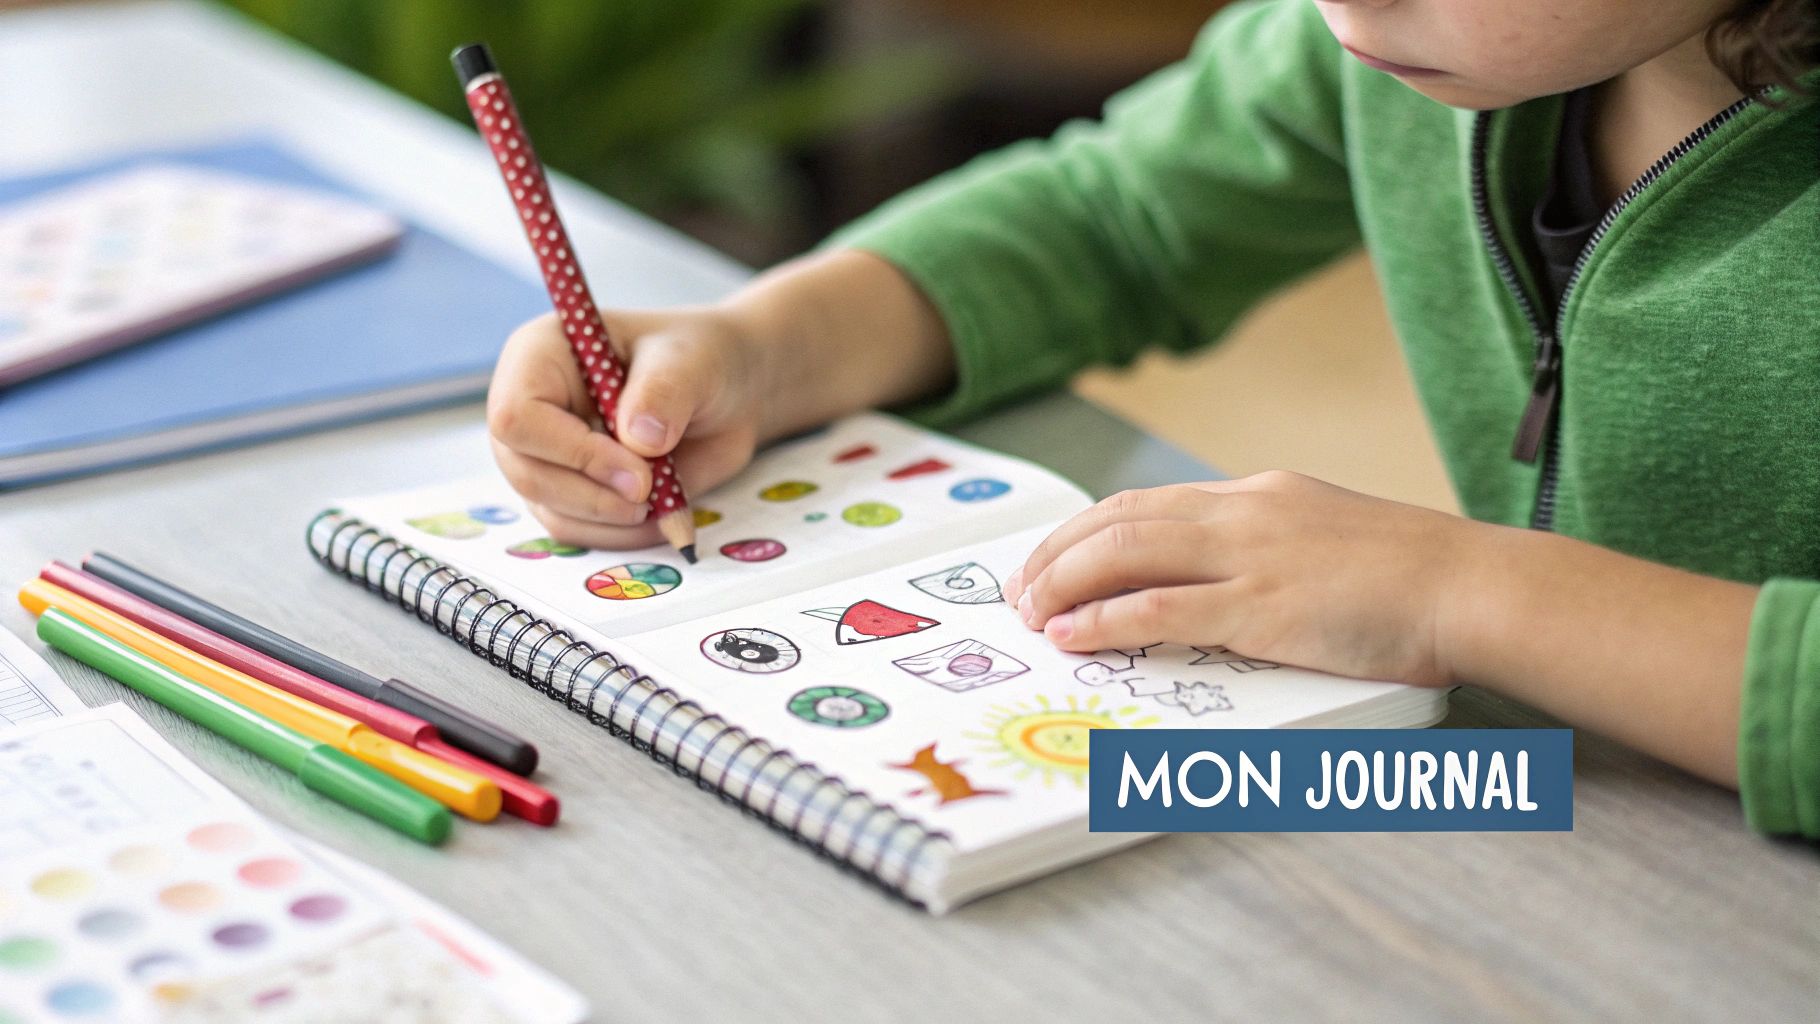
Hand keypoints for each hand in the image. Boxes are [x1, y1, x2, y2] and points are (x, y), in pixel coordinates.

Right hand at [487, 307, 767, 548]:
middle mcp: (529, 408)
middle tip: (652, 493)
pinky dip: (621, 533)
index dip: (573, 451)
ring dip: (611, 520)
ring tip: (663, 497)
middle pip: (526, 472)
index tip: (638, 472)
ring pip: (551, 509)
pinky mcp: (566, 492)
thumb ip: (664, 392)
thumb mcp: (690, 361)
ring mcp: (544, 455)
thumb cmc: (696, 359)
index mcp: (540, 356)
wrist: (720, 391)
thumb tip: (639, 439)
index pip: (518, 416)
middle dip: (593, 496)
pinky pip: (577, 530)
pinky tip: (660, 512)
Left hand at [1001, 471, 1488, 685]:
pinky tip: (1072, 633)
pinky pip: (1159, 608)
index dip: (1087, 531)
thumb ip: (1273, 550)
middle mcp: (1243, 514)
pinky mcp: (1260, 608)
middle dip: (1057, 554)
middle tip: (1020, 589)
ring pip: (1125, 554)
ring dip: (1064, 583)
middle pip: (1118, 521)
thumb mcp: (1330, 540)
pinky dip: (1104, 618)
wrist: (1473, 584)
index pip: (1147, 503)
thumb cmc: (1418, 576)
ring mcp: (1249, 558)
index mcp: (1259, 496)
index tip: (1052, 556)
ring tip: (1030, 611)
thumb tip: (1225, 579)